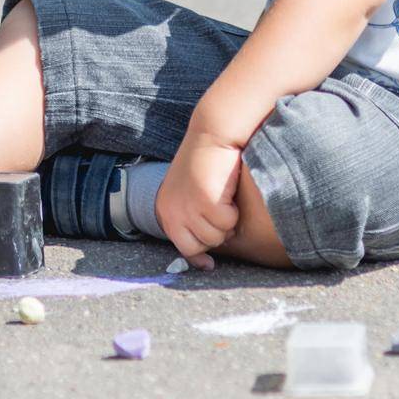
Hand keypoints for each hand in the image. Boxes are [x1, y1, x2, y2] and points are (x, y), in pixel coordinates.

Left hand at [156, 128, 242, 270]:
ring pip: (218, 235)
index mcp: (165, 209)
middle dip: (217, 230)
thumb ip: (192, 219)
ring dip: (226, 219)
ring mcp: (187, 208)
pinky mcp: (205, 201)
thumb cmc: (205, 162)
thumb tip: (205, 262)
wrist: (212, 133)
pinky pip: (228, 222)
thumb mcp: (190, 192)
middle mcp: (171, 212)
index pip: (183, 247)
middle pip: (204, 244)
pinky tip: (227, 189)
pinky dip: (233, 209)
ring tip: (222, 195)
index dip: (199, 255)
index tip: (209, 265)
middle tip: (220, 206)